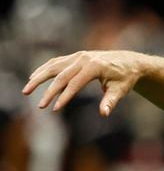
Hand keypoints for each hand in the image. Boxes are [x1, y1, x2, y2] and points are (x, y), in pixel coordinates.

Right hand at [22, 50, 142, 115]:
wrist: (130, 62)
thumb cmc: (126, 78)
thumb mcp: (121, 90)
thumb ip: (111, 101)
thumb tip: (104, 113)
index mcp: (94, 66)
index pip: (74, 83)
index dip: (64, 97)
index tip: (55, 109)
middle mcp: (84, 59)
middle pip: (60, 75)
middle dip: (48, 91)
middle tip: (39, 106)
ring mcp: (78, 56)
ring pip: (54, 66)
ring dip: (38, 77)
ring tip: (26, 90)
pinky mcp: (76, 56)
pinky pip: (56, 62)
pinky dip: (44, 69)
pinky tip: (34, 77)